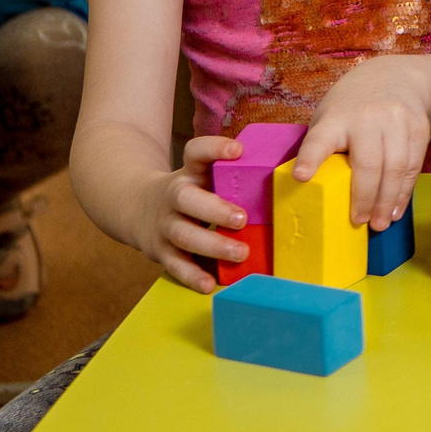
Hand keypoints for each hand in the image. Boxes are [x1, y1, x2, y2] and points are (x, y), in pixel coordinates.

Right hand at [130, 134, 249, 291]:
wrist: (137, 207)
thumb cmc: (193, 191)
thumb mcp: (205, 175)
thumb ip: (236, 175)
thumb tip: (293, 171)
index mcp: (190, 173)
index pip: (195, 152)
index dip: (214, 148)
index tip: (237, 149)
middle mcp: (174, 196)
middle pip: (186, 198)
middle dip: (214, 209)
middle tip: (242, 219)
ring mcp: (165, 224)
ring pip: (183, 235)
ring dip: (212, 245)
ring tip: (241, 252)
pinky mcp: (160, 251)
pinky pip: (175, 265)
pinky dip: (192, 275)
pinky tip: (209, 284)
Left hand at [293, 57, 430, 229]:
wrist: (396, 78)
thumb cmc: (352, 108)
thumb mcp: (330, 117)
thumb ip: (326, 146)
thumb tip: (315, 189)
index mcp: (336, 118)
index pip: (320, 139)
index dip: (311, 158)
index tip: (301, 177)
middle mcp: (367, 118)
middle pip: (368, 163)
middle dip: (364, 197)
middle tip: (359, 222)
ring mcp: (397, 121)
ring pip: (395, 167)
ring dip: (388, 200)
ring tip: (380, 223)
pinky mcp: (419, 129)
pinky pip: (413, 166)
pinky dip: (404, 191)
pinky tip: (396, 208)